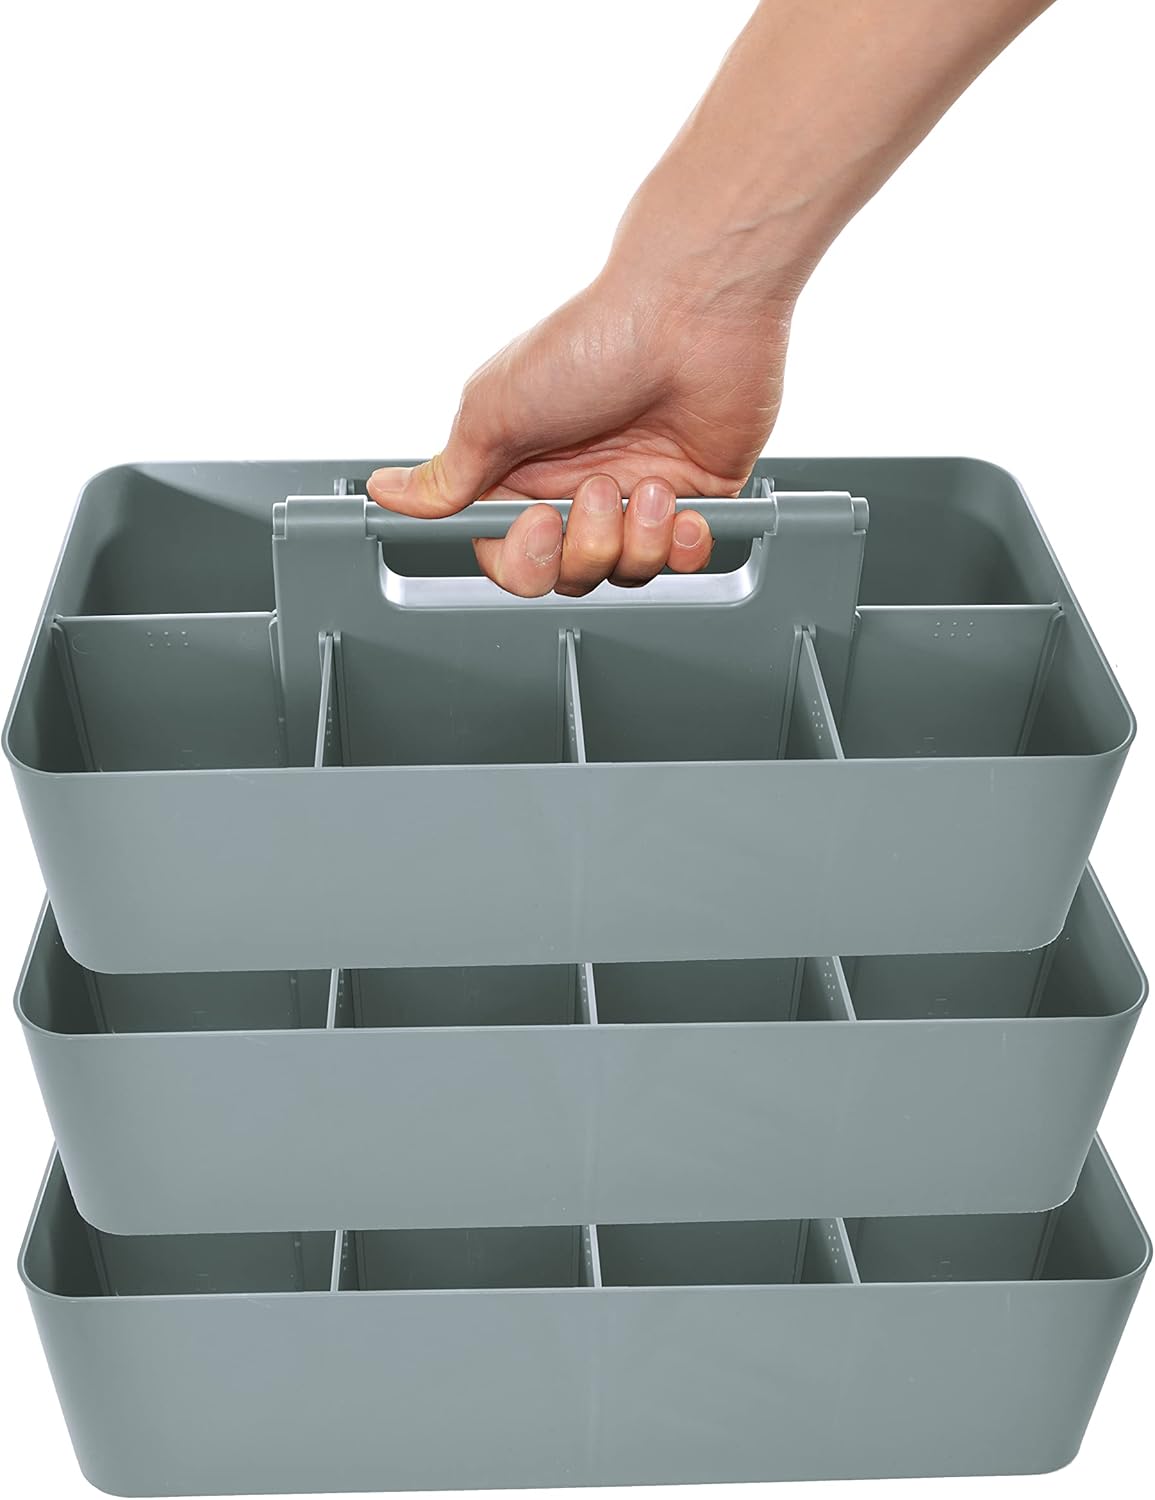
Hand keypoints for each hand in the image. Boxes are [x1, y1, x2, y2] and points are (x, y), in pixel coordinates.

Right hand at [367, 261, 792, 595]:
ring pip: (625, 573)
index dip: (522, 557)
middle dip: (583, 547)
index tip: (536, 521)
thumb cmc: (596, 342)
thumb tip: (388, 493)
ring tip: (648, 483)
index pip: (507, 555)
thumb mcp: (495, 410)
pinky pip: (685, 560)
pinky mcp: (695, 497)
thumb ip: (446, 474)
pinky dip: (683, 545)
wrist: (693, 313)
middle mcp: (577, 486)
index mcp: (523, 470)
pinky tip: (681, 506)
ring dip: (636, 537)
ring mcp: (637, 495)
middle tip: (597, 492)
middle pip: (567, 574)